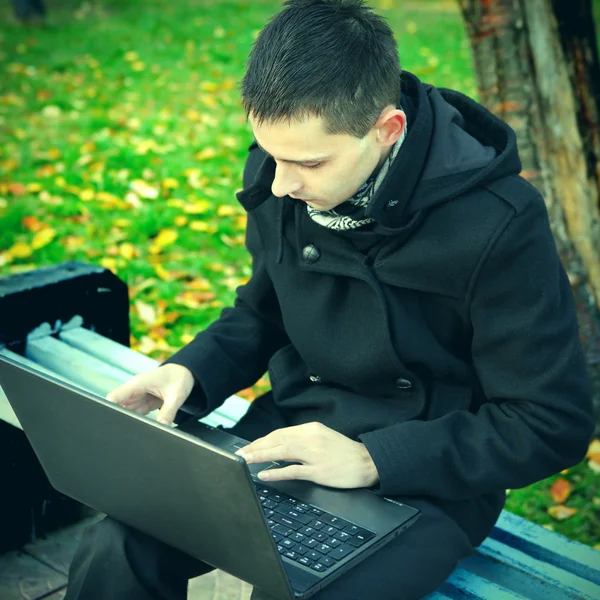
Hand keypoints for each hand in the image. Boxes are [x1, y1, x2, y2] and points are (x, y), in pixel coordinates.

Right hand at [106, 363, 194, 424]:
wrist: (185, 372)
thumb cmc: (179, 378)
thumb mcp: (176, 396)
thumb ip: (168, 412)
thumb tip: (161, 428)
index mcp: (137, 384)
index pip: (114, 397)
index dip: (108, 410)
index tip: (110, 423)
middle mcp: (134, 391)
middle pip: (118, 407)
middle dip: (119, 419)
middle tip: (126, 432)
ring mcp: (138, 397)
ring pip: (126, 413)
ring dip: (130, 421)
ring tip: (136, 430)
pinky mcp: (143, 403)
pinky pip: (136, 415)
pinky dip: (138, 421)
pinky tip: (142, 428)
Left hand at [235, 422, 378, 488]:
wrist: (368, 462)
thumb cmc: (344, 453)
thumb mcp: (323, 438)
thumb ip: (303, 440)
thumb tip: (280, 445)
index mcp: (311, 429)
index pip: (280, 433)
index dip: (261, 440)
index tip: (248, 446)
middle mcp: (311, 438)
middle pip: (277, 440)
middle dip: (256, 446)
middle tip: (240, 454)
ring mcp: (314, 454)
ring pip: (281, 451)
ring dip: (260, 455)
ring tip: (244, 460)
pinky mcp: (318, 470)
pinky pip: (293, 470)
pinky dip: (276, 471)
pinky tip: (264, 473)